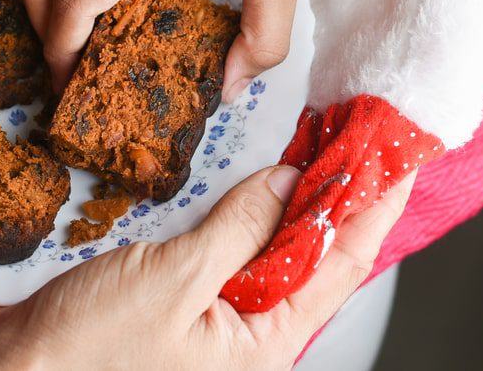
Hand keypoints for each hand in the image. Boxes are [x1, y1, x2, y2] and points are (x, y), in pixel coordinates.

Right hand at [0, 166, 415, 369]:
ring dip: (294, 195)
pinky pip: (229, 245)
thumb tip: (290, 184)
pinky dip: (247, 207)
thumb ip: (239, 231)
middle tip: (357, 133)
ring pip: (272, 244)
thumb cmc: (88, 351)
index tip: (393, 155)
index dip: (371, 206)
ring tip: (319, 142)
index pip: (340, 264)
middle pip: (312, 253)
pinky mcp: (181, 292)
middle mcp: (249, 330)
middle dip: (338, 193)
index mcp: (263, 343)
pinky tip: (255, 177)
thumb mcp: (174, 281)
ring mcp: (215, 311)